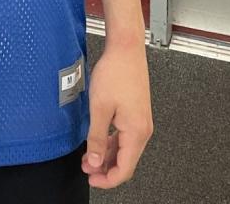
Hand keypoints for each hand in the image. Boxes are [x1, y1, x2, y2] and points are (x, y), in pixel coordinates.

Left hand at [81, 42, 153, 188]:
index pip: (125, 169)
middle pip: (126, 161)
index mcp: (136, 132)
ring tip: (88, 157)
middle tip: (86, 168)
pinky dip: (112, 143)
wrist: (126, 48)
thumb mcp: (100, 108)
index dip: (107, 180)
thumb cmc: (115, 73)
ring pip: (125, 149)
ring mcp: (141, 121)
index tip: (91, 179)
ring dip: (107, 156)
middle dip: (105, 168)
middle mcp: (143, 129)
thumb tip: (95, 162)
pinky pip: (125, 136)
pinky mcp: (136, 113)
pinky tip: (98, 141)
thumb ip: (97, 138)